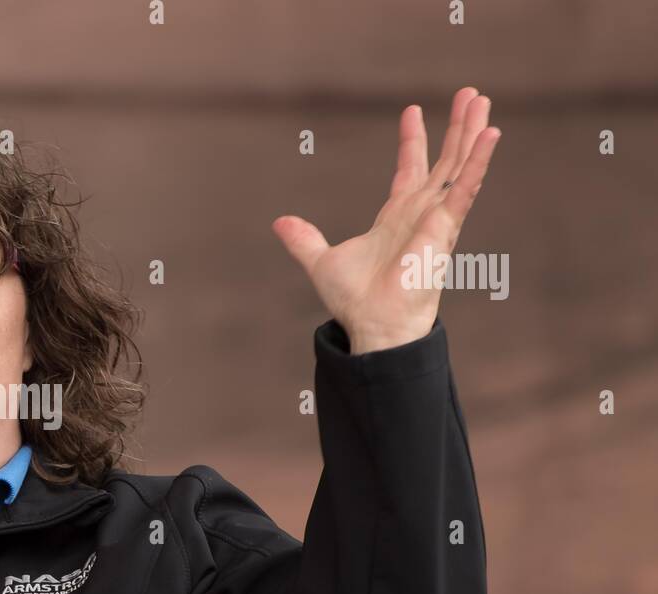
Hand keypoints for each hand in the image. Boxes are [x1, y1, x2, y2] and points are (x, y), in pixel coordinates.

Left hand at [272, 86, 501, 353]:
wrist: (372, 323)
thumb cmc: (354, 300)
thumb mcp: (321, 261)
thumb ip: (304, 240)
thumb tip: (279, 223)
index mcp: (395, 217)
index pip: (409, 169)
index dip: (412, 141)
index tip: (413, 111)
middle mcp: (421, 213)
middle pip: (444, 160)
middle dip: (456, 127)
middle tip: (471, 94)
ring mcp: (437, 218)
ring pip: (459, 165)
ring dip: (472, 133)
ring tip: (482, 100)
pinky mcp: (446, 227)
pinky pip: (465, 188)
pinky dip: (477, 161)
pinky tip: (490, 133)